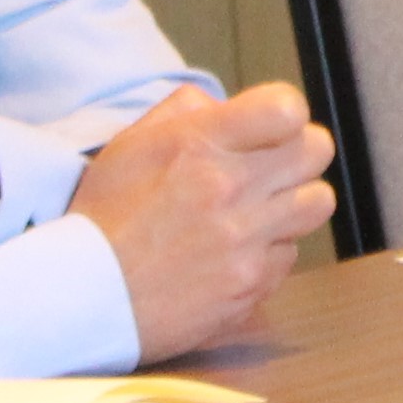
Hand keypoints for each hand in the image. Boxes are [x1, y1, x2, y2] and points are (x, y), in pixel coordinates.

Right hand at [70, 84, 337, 363]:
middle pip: (316, 150)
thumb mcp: (130, 145)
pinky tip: (236, 253)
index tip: (270, 128)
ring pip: (317, 201)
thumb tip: (225, 105)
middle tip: (272, 167)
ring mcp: (244, 240)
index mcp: (199, 145)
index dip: (283, 115)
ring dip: (294, 201)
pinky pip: (290, 254)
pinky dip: (270, 251)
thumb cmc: (104, 218)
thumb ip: (183, 112)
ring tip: (261, 210)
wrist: (85, 297)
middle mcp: (229, 189)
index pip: (286, 109)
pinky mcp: (251, 284)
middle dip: (298, 152)